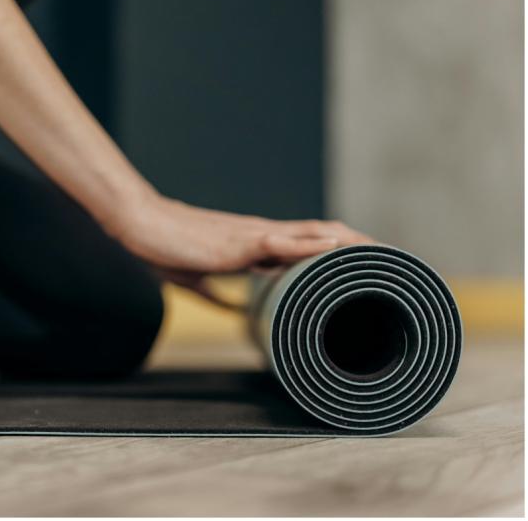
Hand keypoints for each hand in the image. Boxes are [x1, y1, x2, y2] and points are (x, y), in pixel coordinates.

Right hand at [109, 192, 373, 306]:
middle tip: (393, 260)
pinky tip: (339, 249)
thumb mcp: (196, 278)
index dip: (338, 250)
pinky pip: (284, 242)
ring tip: (383, 254)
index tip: (365, 263)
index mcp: (255, 244)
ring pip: (314, 234)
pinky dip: (313, 246)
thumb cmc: (165, 247)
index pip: (307, 243)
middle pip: (324, 234)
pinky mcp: (241, 243)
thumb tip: (235, 310)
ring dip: (350, 243)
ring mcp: (255, 236)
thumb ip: (218, 293)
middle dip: (360, 246)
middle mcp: (262, 235)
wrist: (142, 226)